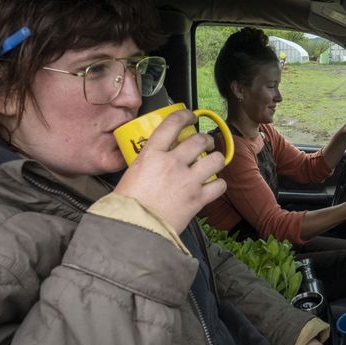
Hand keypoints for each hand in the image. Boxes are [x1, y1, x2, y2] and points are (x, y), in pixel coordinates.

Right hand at [114, 110, 226, 233]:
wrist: (133, 229)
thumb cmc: (126, 206)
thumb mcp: (131, 173)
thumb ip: (148, 162)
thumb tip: (155, 159)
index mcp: (152, 154)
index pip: (172, 123)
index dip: (185, 116)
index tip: (191, 117)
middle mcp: (172, 163)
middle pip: (199, 140)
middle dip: (206, 140)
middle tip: (205, 143)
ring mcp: (188, 180)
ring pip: (215, 160)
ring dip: (216, 159)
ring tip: (213, 162)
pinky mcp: (198, 199)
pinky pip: (219, 185)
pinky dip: (218, 185)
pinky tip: (213, 186)